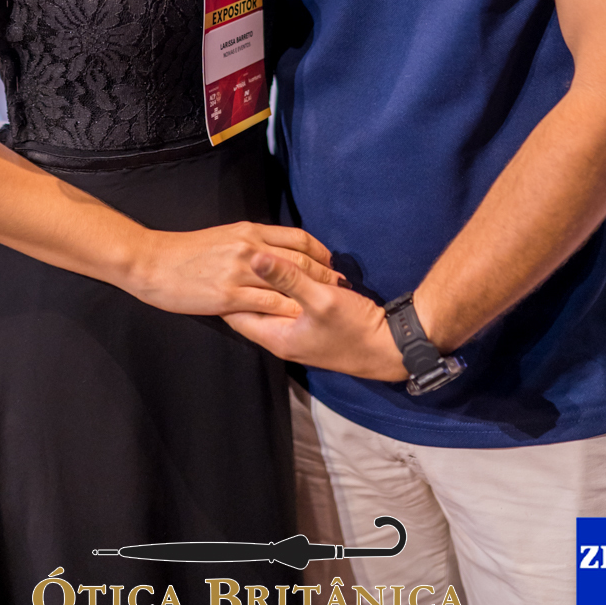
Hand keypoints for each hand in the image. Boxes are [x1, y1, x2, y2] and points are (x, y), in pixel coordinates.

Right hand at [129, 223, 342, 318]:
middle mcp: (249, 248)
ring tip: (329, 304)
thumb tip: (270, 250)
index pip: (297, 238)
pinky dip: (289, 311)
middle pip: (300, 259)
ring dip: (313, 294)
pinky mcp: (229, 295)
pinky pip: (268, 304)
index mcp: (248, 231)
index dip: (320, 251)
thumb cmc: (185, 252)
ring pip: (289, 283)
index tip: (331, 262)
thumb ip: (249, 242)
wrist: (153, 262)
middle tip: (341, 285)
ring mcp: (240, 272)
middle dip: (325, 274)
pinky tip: (301, 319)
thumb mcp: (223, 237)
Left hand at [224, 250, 407, 380]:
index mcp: (276, 336)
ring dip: (263, 284)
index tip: (214, 267)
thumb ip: (287, 278)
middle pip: (250, 309)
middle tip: (226, 258)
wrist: (390, 347)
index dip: (223, 292)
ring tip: (247, 258)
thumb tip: (253, 257)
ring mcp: (296, 331)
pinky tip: (282, 267)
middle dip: (239, 286)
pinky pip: (287, 303)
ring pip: (269, 304)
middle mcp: (281, 337)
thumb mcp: (321, 299)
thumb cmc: (355, 328)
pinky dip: (282, 286)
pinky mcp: (311, 323)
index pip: (235, 315)